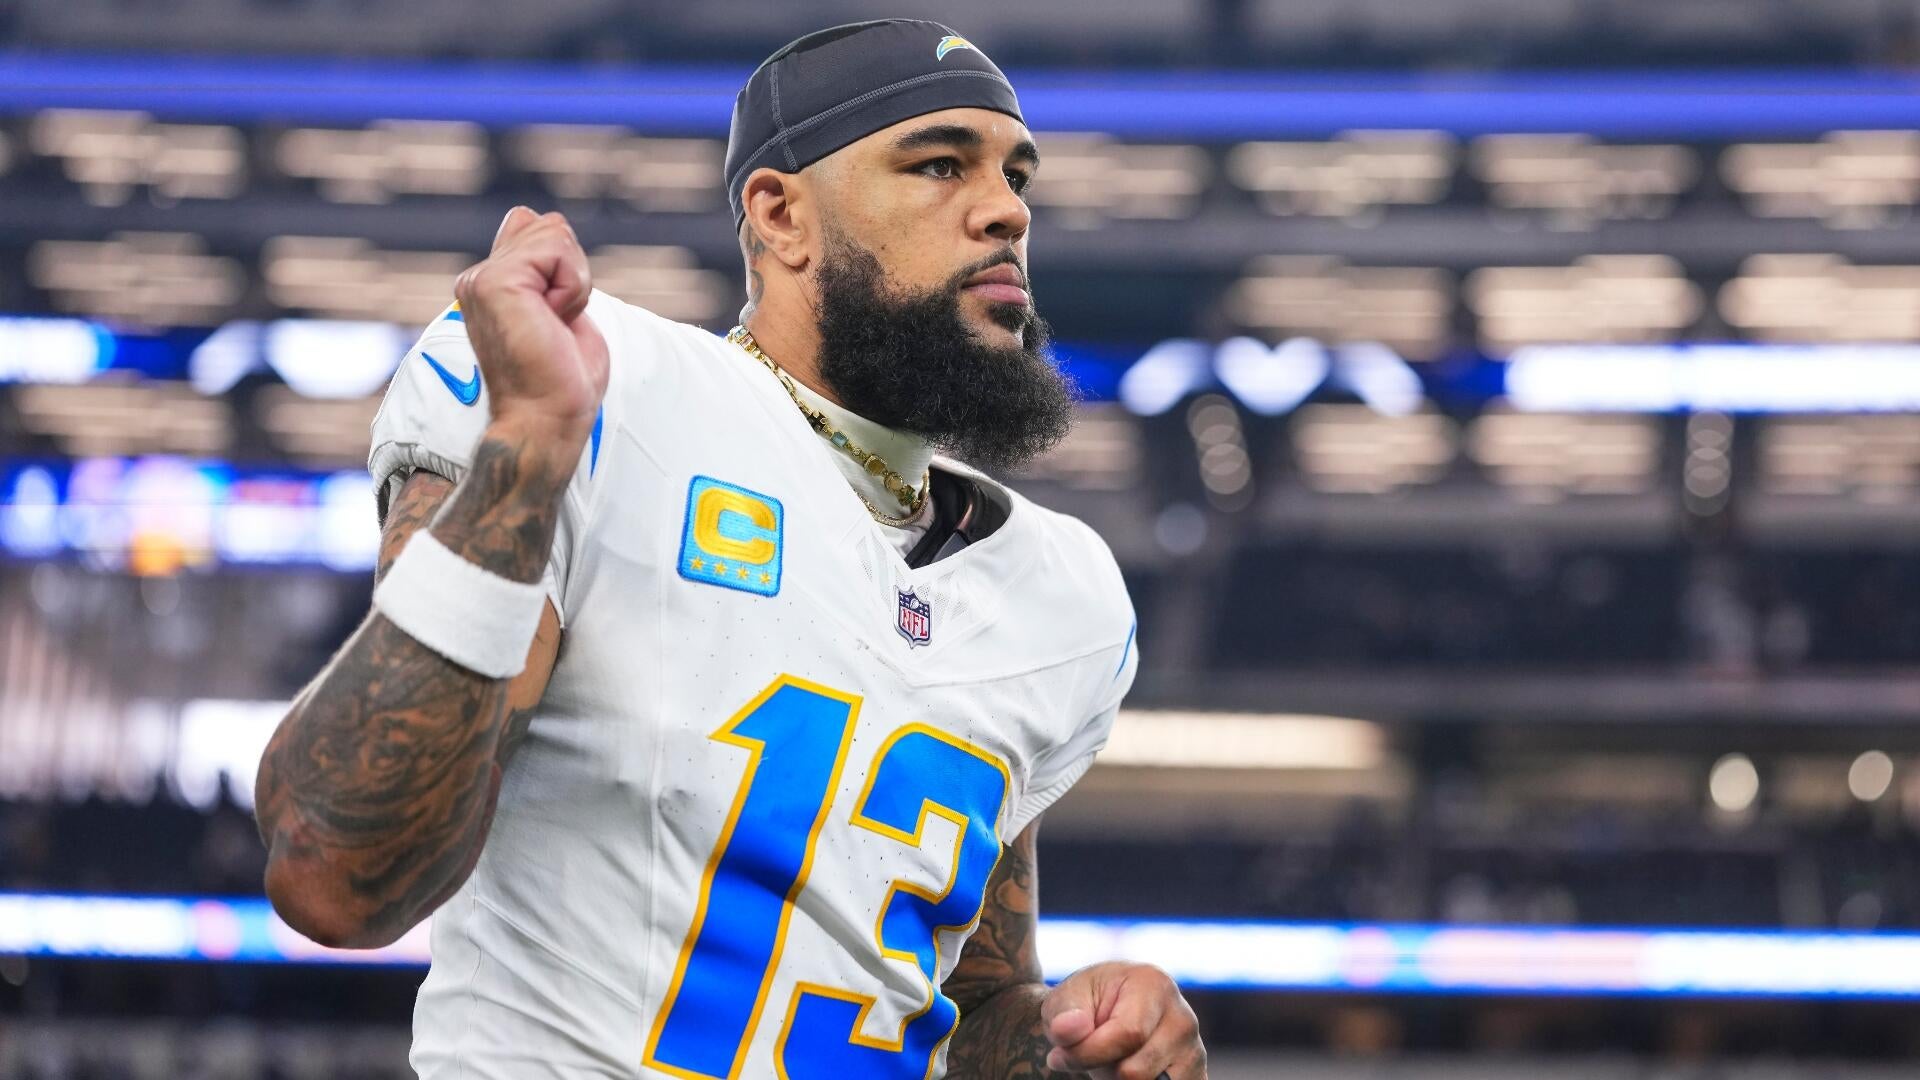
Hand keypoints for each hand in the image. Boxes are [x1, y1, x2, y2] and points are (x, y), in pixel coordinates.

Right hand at [453, 206, 609, 444]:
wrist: (547, 421)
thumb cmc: (561, 380)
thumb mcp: (562, 309)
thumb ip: (549, 267)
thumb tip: (541, 219)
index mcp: (491, 284)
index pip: (538, 229)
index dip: (567, 269)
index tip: (557, 320)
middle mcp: (479, 278)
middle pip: (549, 227)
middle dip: (573, 273)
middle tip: (558, 325)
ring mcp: (482, 279)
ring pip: (555, 234)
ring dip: (574, 283)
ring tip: (555, 325)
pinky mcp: (494, 283)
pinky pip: (556, 250)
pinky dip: (573, 287)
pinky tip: (555, 321)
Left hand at [1041, 962, 1205, 1079]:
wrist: (1110, 1010)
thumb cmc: (1087, 1003)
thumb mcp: (1068, 998)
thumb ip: (1065, 1013)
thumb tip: (1066, 1031)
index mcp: (1155, 985)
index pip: (1128, 1034)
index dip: (1089, 1053)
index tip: (1058, 1057)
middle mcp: (1183, 1018)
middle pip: (1139, 1071)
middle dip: (1104, 1070)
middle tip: (1090, 1056)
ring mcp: (1194, 1051)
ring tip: (1112, 1062)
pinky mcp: (1195, 1076)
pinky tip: (1127, 1071)